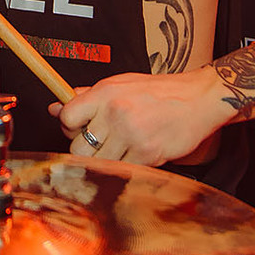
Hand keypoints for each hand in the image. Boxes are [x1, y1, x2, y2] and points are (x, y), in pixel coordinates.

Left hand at [51, 68, 231, 166]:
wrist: (199, 99)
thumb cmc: (158, 92)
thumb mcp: (120, 84)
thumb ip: (88, 97)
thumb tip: (55, 108)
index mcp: (105, 92)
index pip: (67, 118)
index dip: (70, 127)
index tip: (81, 128)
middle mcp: (115, 113)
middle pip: (78, 148)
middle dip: (85, 150)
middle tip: (100, 143)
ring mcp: (131, 135)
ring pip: (98, 164)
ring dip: (105, 160)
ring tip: (120, 147)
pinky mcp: (147, 154)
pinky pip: (122, 170)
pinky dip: (127, 165)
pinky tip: (137, 151)